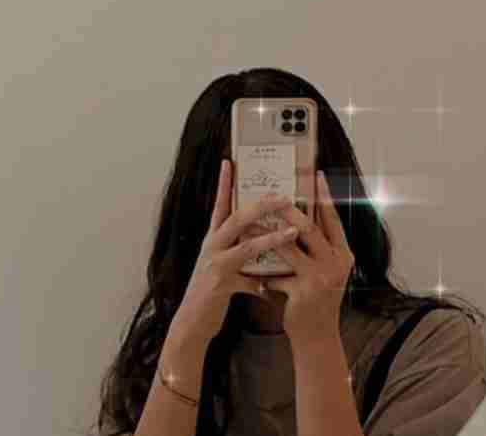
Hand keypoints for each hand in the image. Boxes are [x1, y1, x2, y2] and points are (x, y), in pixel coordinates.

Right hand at [173, 159, 299, 341]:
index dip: (224, 183)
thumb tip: (262, 231)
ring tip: (294, 231)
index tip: (230, 162)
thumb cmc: (212, 289)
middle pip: (236, 218)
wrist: (191, 322)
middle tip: (283, 196)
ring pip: (246, 246)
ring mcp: (214, 266)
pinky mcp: (219, 286)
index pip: (220, 204)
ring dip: (272, 239)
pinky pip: (247, 281)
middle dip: (261, 206)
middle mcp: (212, 247)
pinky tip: (274, 289)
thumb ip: (241, 247)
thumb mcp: (224, 262)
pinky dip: (263, 285)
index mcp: (214, 238)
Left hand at [261, 170, 354, 344]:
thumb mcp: (326, 271)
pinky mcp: (302, 292)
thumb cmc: (318, 300)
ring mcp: (320, 277)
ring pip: (289, 247)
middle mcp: (336, 263)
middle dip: (290, 210)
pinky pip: (277, 274)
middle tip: (275, 195)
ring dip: (266, 235)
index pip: (334, 219)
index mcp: (343, 254)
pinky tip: (252, 272)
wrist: (318, 338)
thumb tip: (300, 219)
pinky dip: (264, 273)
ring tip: (250, 224)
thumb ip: (319, 248)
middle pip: (310, 228)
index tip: (317, 176)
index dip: (325, 197)